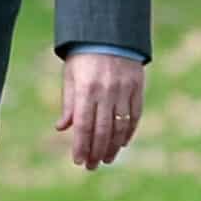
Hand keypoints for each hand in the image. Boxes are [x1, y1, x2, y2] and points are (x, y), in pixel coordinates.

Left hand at [56, 52, 145, 170]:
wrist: (110, 33)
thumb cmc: (84, 57)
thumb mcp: (70, 76)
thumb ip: (69, 103)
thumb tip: (62, 128)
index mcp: (86, 89)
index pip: (83, 125)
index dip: (80, 146)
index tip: (78, 161)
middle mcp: (106, 92)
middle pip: (102, 130)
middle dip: (96, 152)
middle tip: (91, 166)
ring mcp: (123, 90)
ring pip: (120, 127)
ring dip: (113, 147)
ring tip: (106, 159)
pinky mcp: (137, 88)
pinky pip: (134, 116)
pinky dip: (129, 132)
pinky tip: (122, 144)